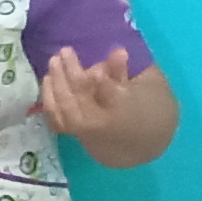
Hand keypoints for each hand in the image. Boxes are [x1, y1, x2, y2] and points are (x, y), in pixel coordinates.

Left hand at [36, 43, 150, 139]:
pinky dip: (49, 100)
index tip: (115, 53)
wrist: (146, 148)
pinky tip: (48, 80)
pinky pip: (57, 121)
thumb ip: (130, 71)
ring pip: (66, 109)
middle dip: (71, 73)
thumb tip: (116, 53)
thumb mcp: (152, 86)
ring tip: (55, 61)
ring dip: (57, 83)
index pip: (112, 93)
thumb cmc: (153, 110)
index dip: (108, 73)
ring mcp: (89, 134)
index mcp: (129, 112)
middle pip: (82, 99)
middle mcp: (105, 125)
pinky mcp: (79, 136)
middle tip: (66, 52)